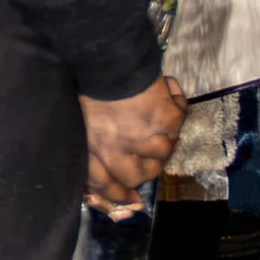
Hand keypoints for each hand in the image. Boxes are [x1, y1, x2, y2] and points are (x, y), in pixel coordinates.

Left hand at [82, 76, 188, 212]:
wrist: (107, 61)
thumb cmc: (89, 86)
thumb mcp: (80, 120)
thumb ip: (90, 146)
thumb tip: (102, 174)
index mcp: (93, 148)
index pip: (105, 184)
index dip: (118, 194)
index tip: (130, 198)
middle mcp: (119, 149)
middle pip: (141, 175)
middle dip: (146, 169)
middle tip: (147, 155)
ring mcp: (145, 135)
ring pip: (164, 153)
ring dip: (163, 140)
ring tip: (157, 124)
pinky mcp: (166, 119)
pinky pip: (179, 123)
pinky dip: (176, 107)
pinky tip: (168, 95)